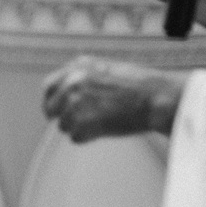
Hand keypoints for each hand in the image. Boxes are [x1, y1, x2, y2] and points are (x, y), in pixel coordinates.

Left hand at [42, 56, 185, 141]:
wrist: (156, 97)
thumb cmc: (140, 85)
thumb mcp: (106, 68)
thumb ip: (82, 76)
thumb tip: (64, 90)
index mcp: (77, 68)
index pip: (48, 86)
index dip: (51, 100)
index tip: (55, 110)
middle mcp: (72, 83)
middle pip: (50, 109)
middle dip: (62, 117)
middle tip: (79, 122)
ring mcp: (74, 103)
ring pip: (64, 126)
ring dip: (79, 128)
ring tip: (103, 121)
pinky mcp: (81, 123)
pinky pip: (75, 138)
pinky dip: (89, 137)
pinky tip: (106, 128)